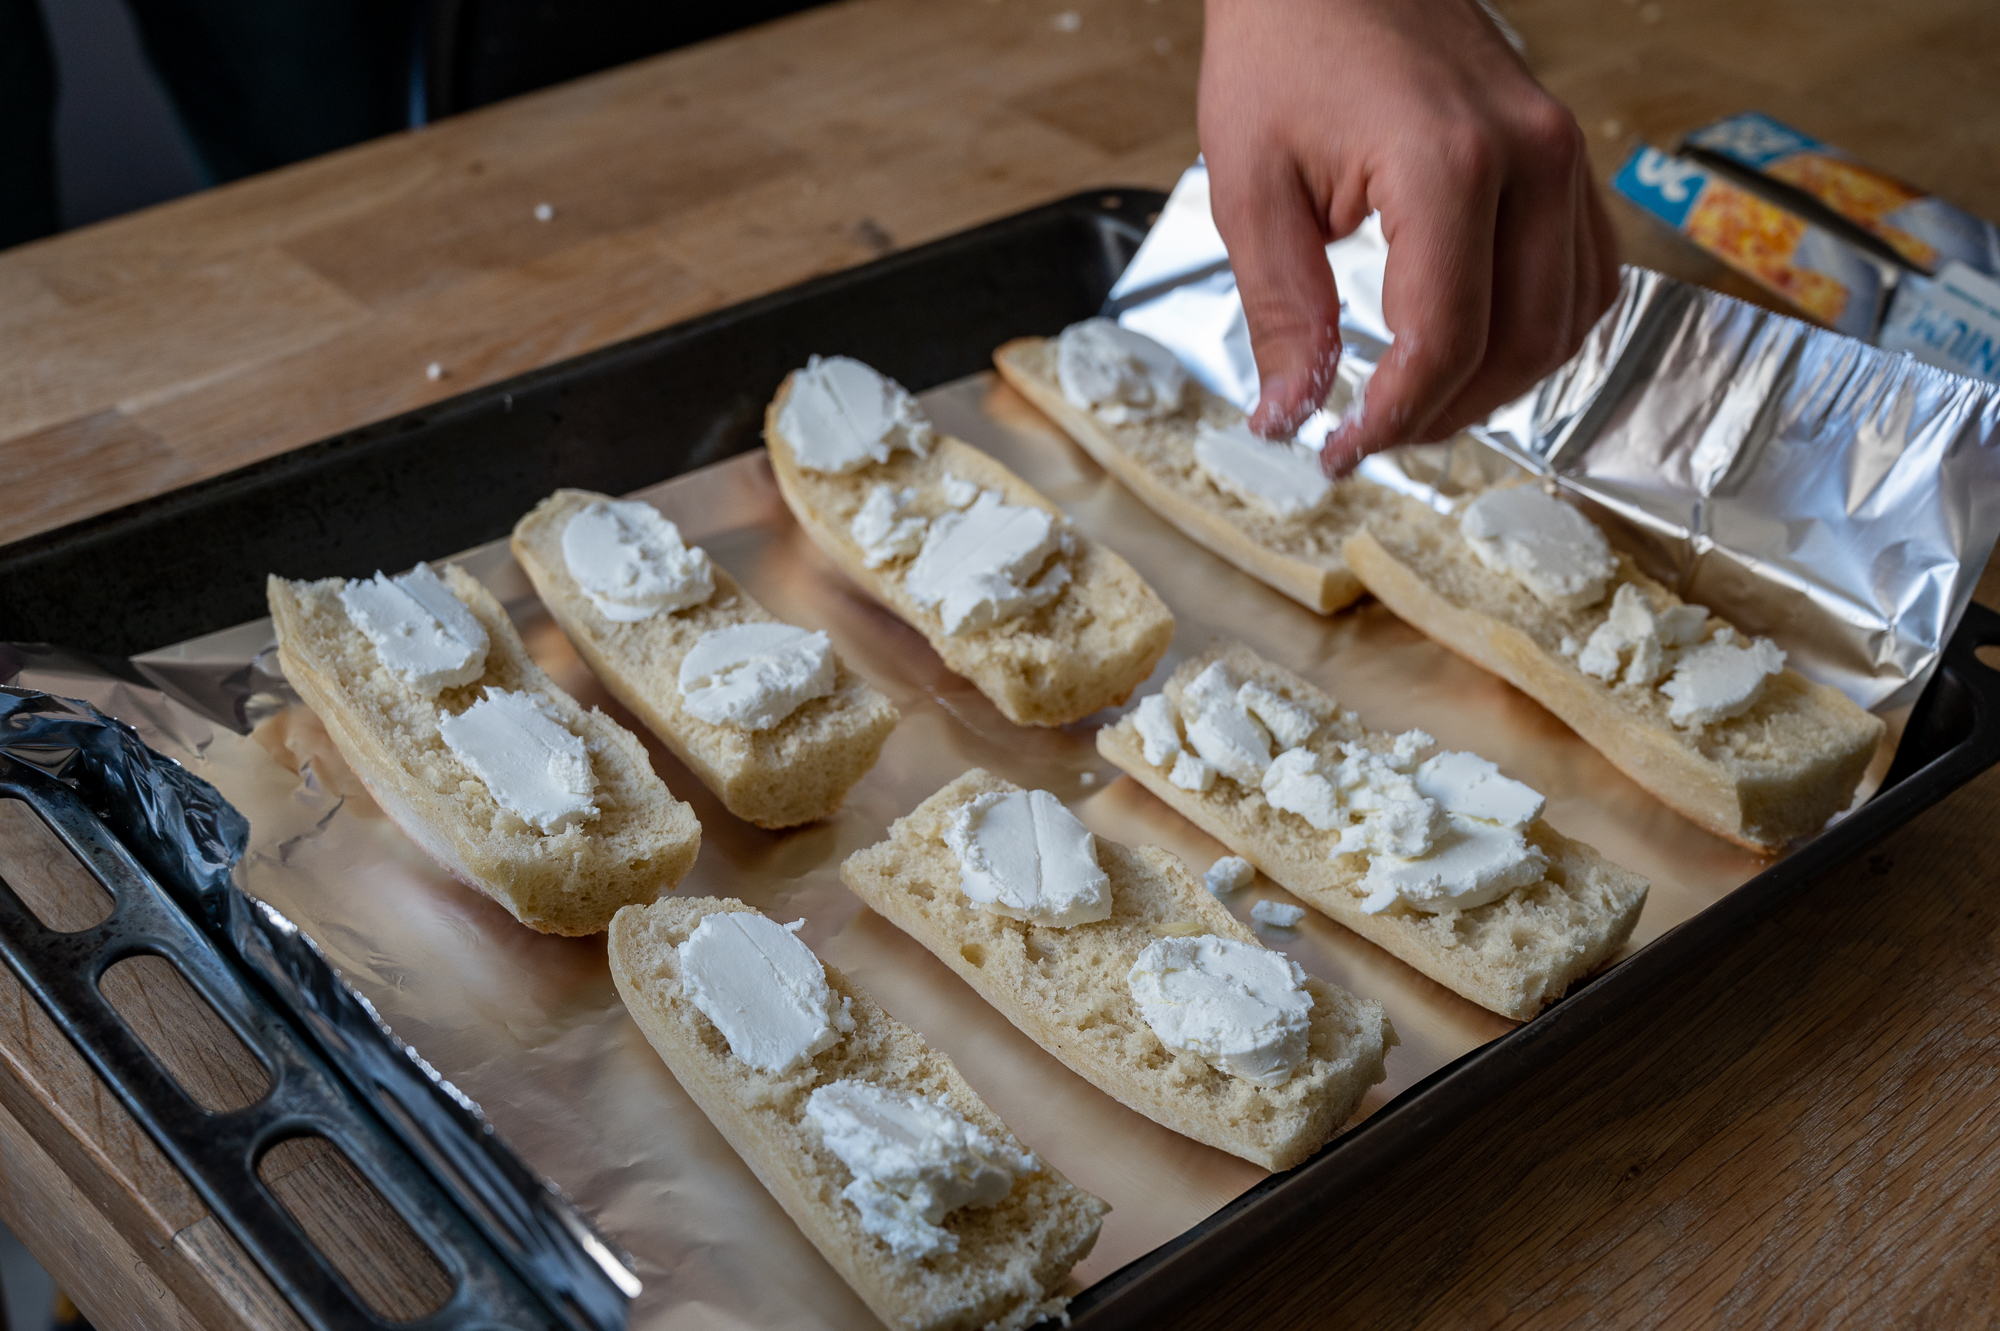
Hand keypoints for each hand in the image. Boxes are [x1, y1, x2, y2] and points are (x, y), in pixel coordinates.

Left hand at [1199, 0, 1617, 473]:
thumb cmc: (1285, 42)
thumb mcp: (1250, 184)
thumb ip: (1281, 310)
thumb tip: (1292, 414)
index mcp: (1447, 162)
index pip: (1445, 339)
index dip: (1394, 417)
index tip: (1340, 451)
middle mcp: (1529, 157)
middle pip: (1521, 343)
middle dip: (1445, 412)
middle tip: (1370, 436)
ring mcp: (1560, 151)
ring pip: (1569, 318)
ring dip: (1499, 382)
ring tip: (1416, 403)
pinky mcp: (1563, 151)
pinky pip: (1584, 270)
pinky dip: (1539, 328)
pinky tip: (1474, 347)